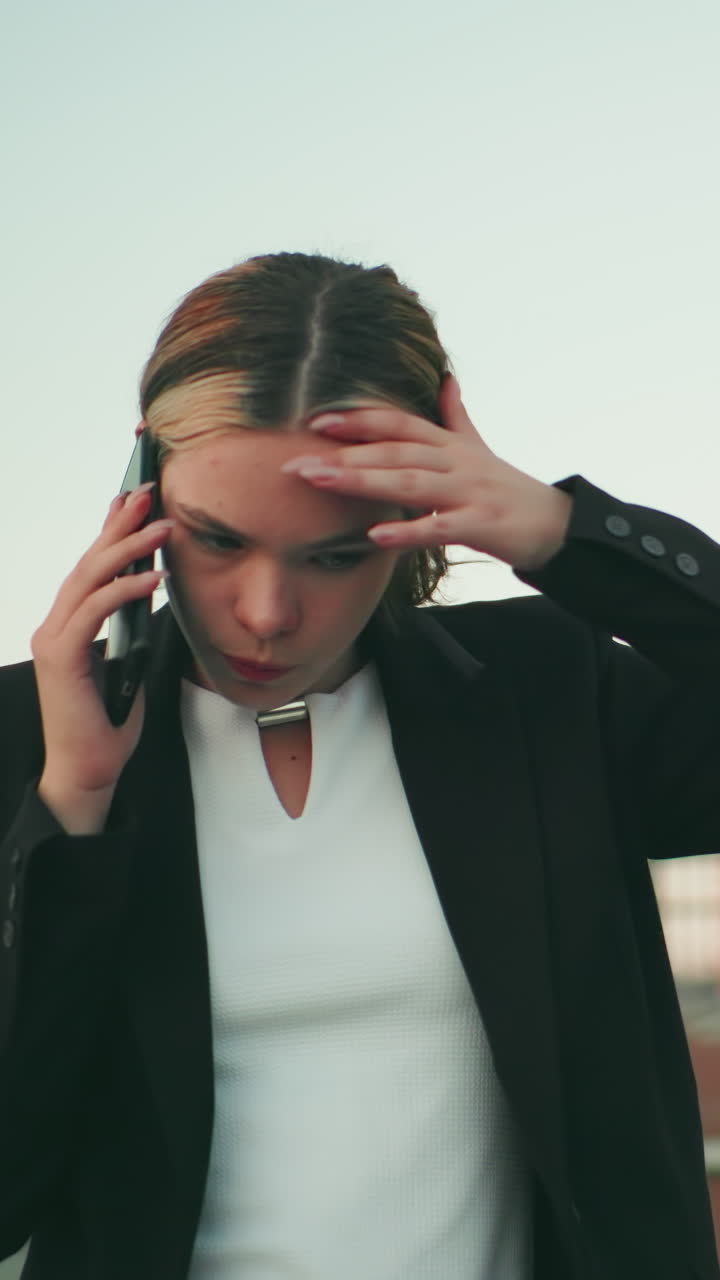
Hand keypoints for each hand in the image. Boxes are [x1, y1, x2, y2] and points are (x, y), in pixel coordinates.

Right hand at [31, 485, 172, 831]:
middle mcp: (56, 625)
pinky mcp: (61, 658)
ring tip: (163, 528)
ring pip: (90, 579)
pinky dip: (125, 591)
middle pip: (88, 562)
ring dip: (129, 549)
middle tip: (147, 492)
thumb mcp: (129, 665)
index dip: (109, 529)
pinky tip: (154, 577)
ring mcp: (54, 640)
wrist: (88, 769)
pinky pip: (94, 612)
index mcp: (69, 625)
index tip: (131, 498)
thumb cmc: (109, 722)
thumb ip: (132, 629)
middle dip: (119, 524)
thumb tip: (154, 592)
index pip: (90, 567)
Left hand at [282, 376, 571, 570]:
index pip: (398, 424)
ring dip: (363, 482)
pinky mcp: (484, 525)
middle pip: (395, 451)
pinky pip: (441, 528)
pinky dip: (408, 531)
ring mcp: (471, 491)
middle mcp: (457, 462)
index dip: (358, 420)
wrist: (558, 524)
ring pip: (410, 483)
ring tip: (322, 484)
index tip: (314, 422)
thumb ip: (456, 415)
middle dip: (344, 455)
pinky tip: (375, 536)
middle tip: (296, 464)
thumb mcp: (480, 447)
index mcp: (450, 444)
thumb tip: (445, 378)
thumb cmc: (510, 488)